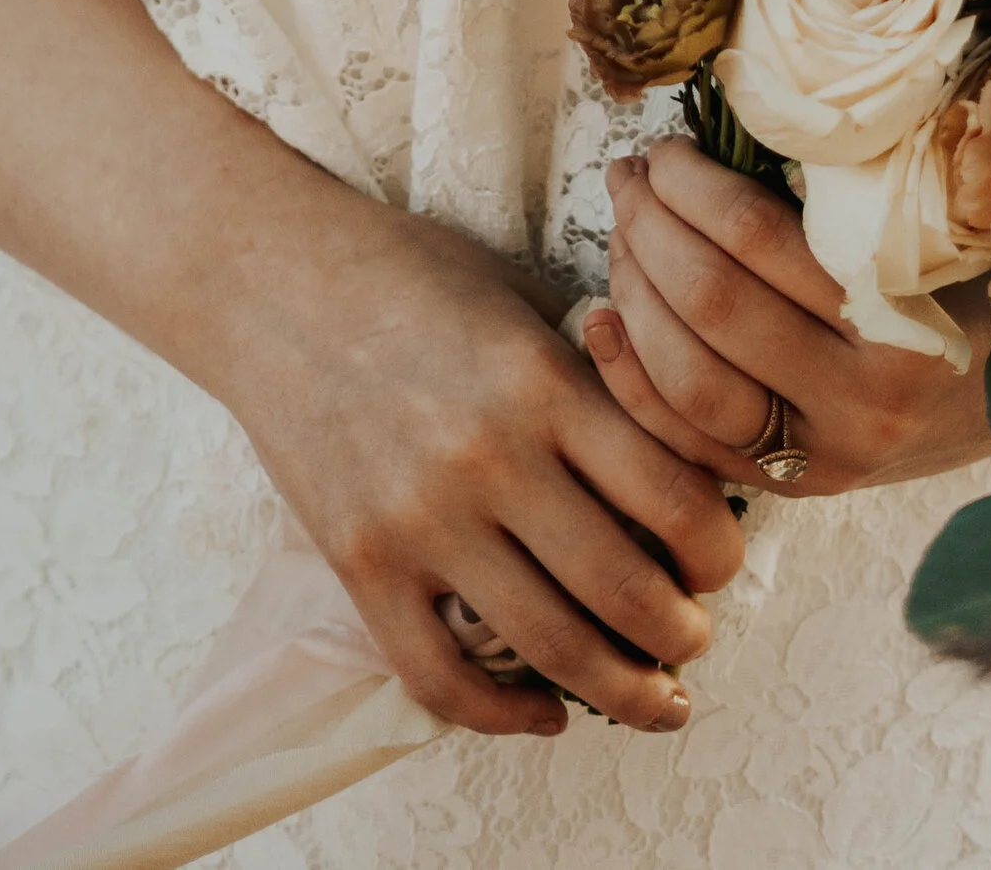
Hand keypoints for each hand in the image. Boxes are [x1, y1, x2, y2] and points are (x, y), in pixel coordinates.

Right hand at [212, 188, 746, 740]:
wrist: (270, 279)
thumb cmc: (405, 273)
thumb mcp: (520, 295)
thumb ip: (593, 372)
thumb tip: (675, 454)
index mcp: (543, 380)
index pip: (674, 499)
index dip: (720, 553)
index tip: (720, 563)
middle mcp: (488, 455)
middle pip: (627, 591)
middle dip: (684, 636)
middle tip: (694, 641)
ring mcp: (419, 518)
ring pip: (552, 647)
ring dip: (623, 692)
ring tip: (651, 697)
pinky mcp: (360, 563)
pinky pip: (442, 678)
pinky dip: (507, 717)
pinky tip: (546, 711)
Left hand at [589, 141, 990, 498]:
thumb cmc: (960, 283)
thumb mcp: (917, 228)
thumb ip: (832, 194)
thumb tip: (716, 126)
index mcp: (899, 320)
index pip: (756, 237)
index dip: (690, 183)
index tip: (666, 148)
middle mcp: (862, 402)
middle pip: (711, 307)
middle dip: (647, 227)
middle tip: (628, 178)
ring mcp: (822, 458)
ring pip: (686, 383)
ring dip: (631, 293)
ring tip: (620, 235)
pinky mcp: (790, 491)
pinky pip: (685, 442)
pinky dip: (630, 376)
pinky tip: (602, 317)